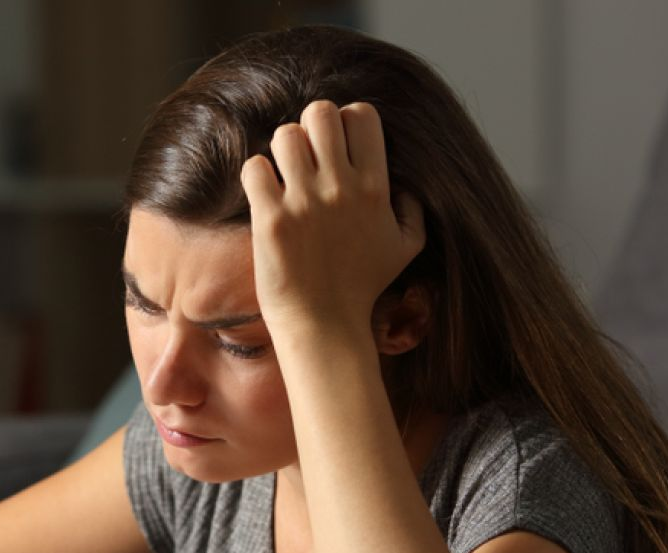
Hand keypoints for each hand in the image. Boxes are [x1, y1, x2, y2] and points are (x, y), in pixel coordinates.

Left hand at [239, 100, 425, 333]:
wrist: (324, 324)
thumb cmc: (363, 288)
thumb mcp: (406, 247)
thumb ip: (412, 209)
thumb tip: (403, 183)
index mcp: (375, 187)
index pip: (362, 115)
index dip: (345, 121)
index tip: (336, 147)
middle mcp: (341, 188)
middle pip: (321, 113)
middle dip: (310, 127)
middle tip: (305, 156)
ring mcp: (305, 203)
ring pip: (285, 135)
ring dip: (281, 151)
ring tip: (283, 176)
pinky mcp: (272, 220)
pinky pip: (255, 167)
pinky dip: (256, 175)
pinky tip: (264, 195)